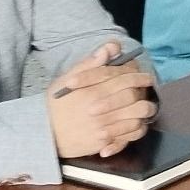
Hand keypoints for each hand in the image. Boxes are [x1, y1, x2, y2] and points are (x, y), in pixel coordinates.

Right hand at [48, 42, 154, 158]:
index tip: (146, 77)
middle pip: (136, 100)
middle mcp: (102, 110)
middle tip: (147, 92)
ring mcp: (105, 128)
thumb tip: (112, 47)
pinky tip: (135, 123)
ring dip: (143, 112)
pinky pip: (130, 136)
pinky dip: (136, 129)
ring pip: (137, 119)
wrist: (42, 132)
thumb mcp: (68, 78)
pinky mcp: (104, 142)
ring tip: (142, 107)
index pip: (127, 81)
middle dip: (145, 94)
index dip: (140, 77)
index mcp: (95, 91)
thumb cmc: (56, 104)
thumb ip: (91, 63)